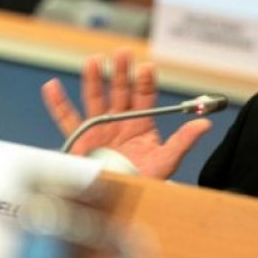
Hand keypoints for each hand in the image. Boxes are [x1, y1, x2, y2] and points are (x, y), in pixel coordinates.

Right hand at [41, 49, 211, 178]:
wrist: (121, 204)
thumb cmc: (145, 181)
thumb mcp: (166, 161)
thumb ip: (183, 141)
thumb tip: (205, 124)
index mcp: (141, 123)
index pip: (144, 95)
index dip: (145, 81)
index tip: (146, 67)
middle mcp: (119, 121)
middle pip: (120, 90)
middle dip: (122, 72)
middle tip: (123, 53)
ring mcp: (99, 128)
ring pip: (95, 98)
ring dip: (95, 79)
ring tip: (95, 61)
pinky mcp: (80, 140)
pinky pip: (66, 119)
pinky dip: (58, 103)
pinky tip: (52, 86)